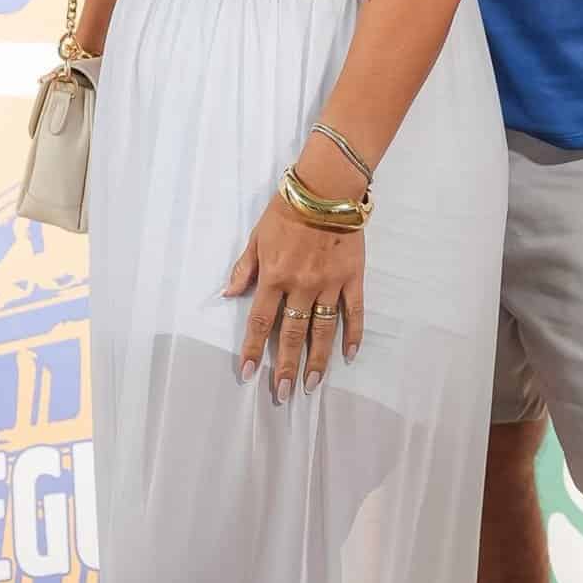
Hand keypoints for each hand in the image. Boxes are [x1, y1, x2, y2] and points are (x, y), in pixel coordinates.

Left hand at [224, 196, 365, 399]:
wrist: (326, 188)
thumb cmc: (287, 210)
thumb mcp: (257, 237)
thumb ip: (244, 268)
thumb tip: (228, 294)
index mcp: (274, 276)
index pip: (261, 321)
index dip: (254, 350)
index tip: (249, 374)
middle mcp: (301, 285)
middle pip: (292, 334)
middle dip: (285, 367)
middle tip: (282, 393)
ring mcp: (329, 284)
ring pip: (322, 331)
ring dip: (317, 361)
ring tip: (312, 385)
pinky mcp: (352, 278)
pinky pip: (354, 312)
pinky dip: (352, 334)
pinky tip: (348, 355)